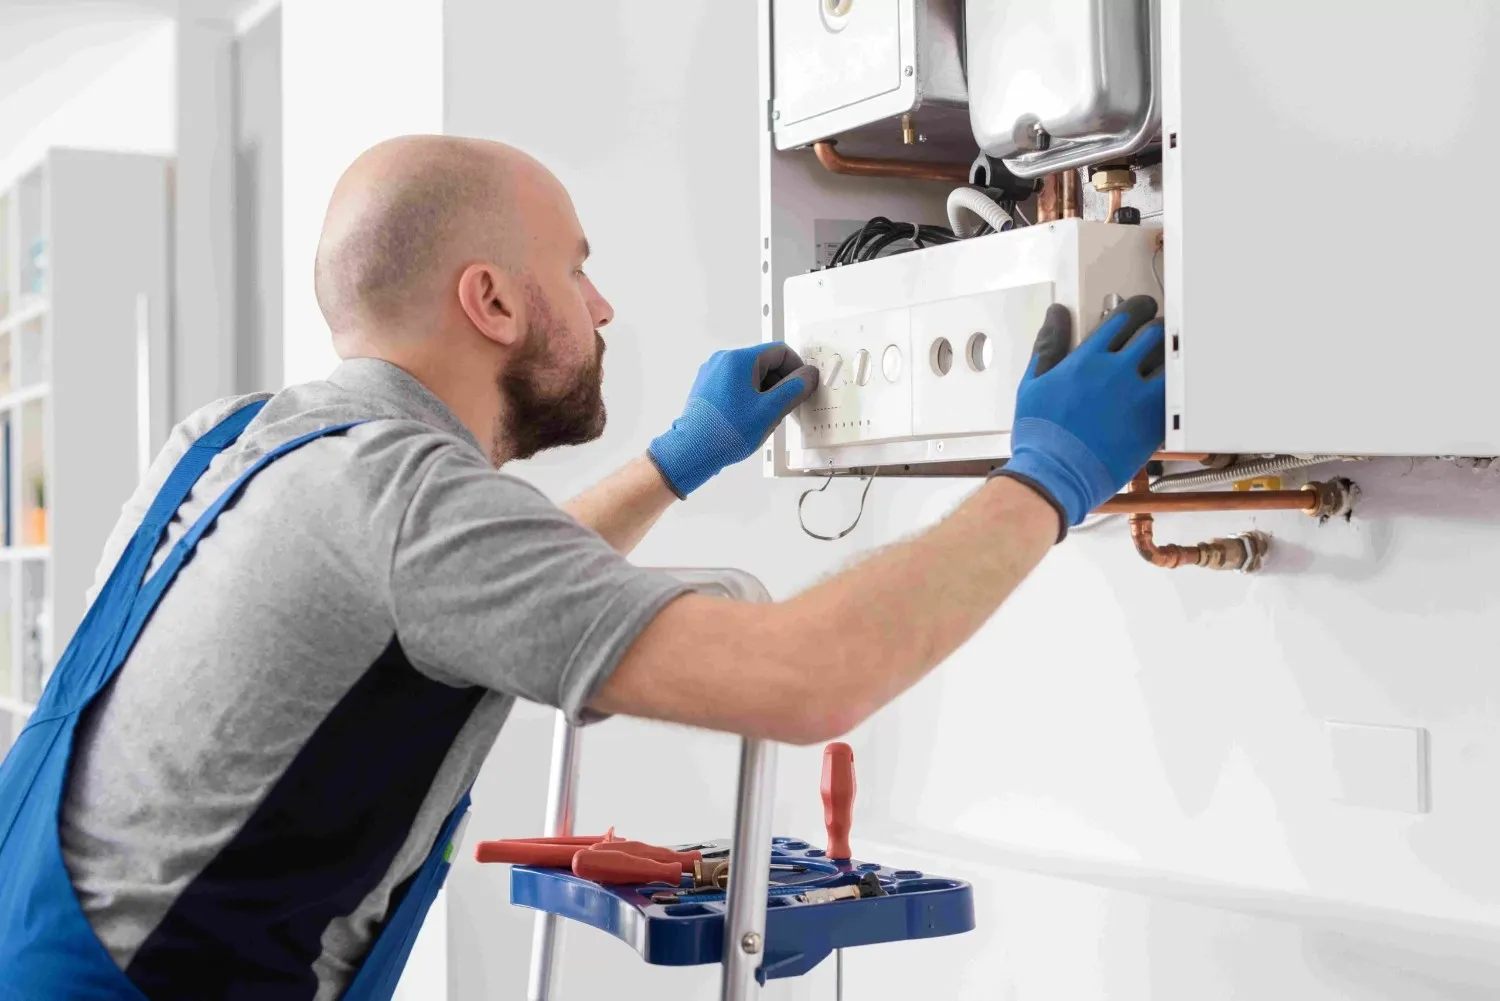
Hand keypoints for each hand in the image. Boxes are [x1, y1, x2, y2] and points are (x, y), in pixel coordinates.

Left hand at [648, 343, 818, 496]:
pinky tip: (750, 418)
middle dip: (781, 382)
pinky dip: (750, 396)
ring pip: (751, 374)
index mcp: (739, 360)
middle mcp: (723, 360)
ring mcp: (712, 373)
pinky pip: (736, 383)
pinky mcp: (707, 387)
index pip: (780, 351)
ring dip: (766, 391)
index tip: (802, 388)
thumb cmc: (728, 432)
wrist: (691, 451)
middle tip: (786, 407)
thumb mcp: (770, 411)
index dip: (797, 369)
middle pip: (765, 362)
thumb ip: (795, 389)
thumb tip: (809, 375)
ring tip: (766, 416)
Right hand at [993, 295, 1165, 536]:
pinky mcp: (1152, 425)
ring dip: (1172, 357)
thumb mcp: (1033, 383)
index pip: (1124, 317)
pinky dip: (1177, 390)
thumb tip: (1056, 314)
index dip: (1138, 309)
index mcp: (1087, 359)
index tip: (1141, 311)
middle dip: (1159, 328)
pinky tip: (1172, 392)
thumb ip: (1048, 344)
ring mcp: (1138, 399)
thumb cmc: (1040, 437)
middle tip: (1158, 333)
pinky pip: (1176, 397)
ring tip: (1168, 360)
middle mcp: (1116, 373)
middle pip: (1155, 334)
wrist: (1054, 476)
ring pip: (1171, 362)